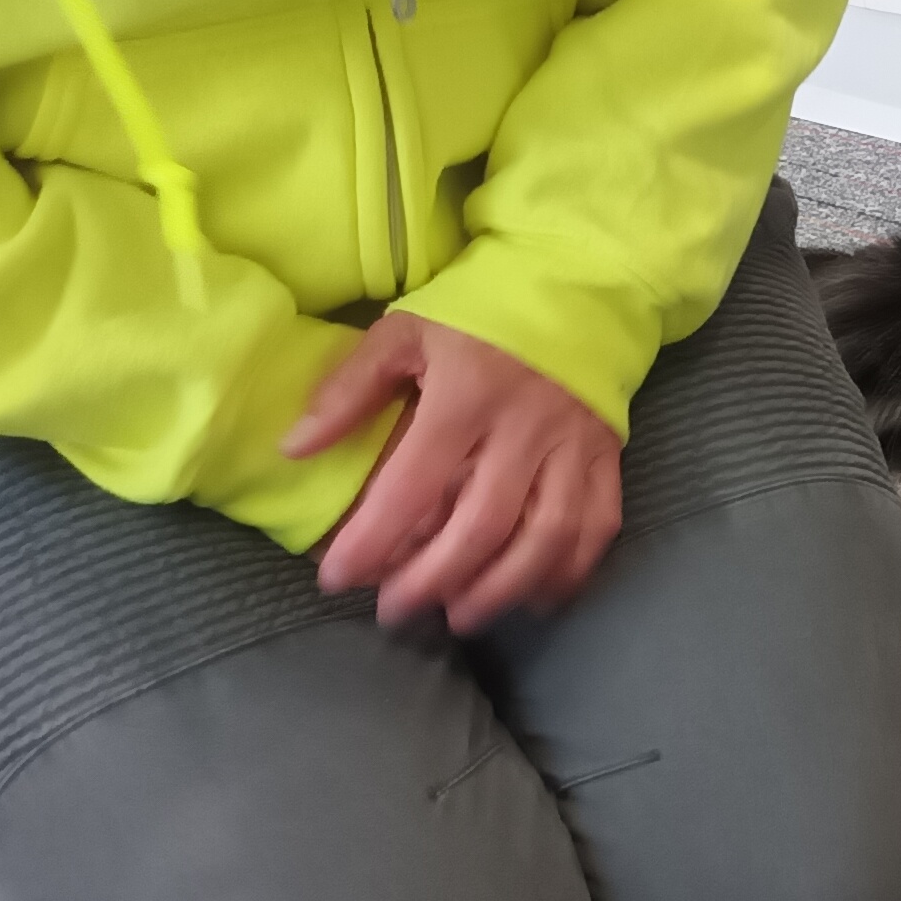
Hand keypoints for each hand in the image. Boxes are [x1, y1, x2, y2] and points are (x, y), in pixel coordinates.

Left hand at [286, 314, 622, 632]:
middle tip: (392, 613)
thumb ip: (350, 390)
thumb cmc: (478, 313)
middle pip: (480, 526)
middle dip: (431, 582)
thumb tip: (293, 448)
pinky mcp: (606, 456)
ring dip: (500, 589)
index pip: (412, 486)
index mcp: (465, 396)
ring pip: (544, 537)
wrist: (577, 283)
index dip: (371, 540)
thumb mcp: (404, 332)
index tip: (335, 579)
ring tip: (459, 617)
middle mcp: (524, 428)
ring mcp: (572, 446)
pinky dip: (568, 571)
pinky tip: (535, 599)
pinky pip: (596, 525)